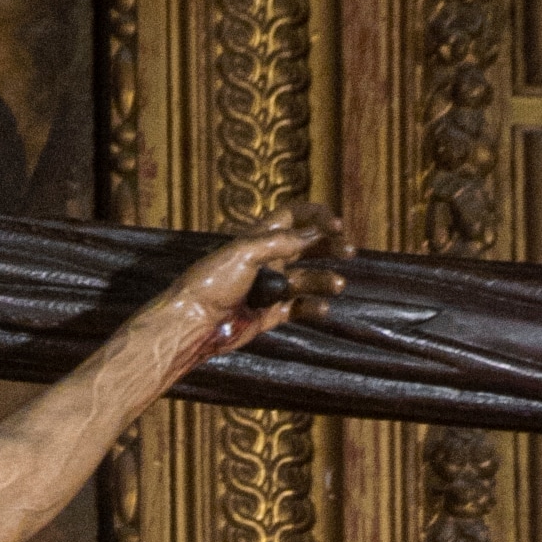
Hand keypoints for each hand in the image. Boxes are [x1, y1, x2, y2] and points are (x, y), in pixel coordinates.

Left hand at [167, 204, 346, 359]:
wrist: (193, 324)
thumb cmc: (211, 283)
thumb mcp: (244, 253)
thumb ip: (281, 242)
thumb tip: (313, 235)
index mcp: (257, 239)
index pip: (293, 218)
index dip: (315, 217)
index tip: (335, 226)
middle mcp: (265, 261)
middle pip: (305, 246)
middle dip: (329, 246)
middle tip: (349, 250)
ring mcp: (268, 288)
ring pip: (305, 279)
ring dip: (324, 279)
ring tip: (337, 285)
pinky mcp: (268, 314)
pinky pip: (298, 308)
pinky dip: (313, 307)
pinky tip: (322, 308)